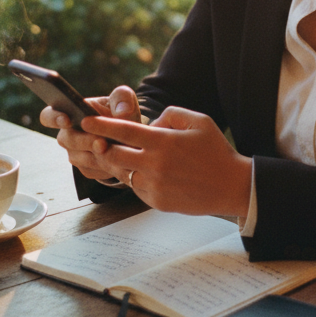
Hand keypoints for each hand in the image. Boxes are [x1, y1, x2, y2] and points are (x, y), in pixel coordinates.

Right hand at [43, 86, 141, 183]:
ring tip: (115, 152)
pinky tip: (119, 162)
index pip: (49, 115)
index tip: (67, 120)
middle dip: (85, 141)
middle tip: (102, 143)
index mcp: (70, 112)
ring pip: (79, 158)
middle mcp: (68, 134)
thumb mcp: (125, 99)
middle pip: (66, 140)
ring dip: (96, 156)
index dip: (54, 118)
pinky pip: (92, 170)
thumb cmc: (122, 112)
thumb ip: (122, 98)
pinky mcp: (86, 169)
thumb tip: (121, 112)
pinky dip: (105, 167)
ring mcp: (75, 153)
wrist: (131, 136)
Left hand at [79, 106, 251, 219]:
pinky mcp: (157, 202)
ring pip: (122, 173)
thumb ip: (171, 114)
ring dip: (119, 164)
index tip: (84, 121)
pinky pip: (137, 188)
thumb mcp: (199, 121)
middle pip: (113, 155)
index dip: (100, 125)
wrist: (231, 186)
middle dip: (101, 147)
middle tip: (98, 142)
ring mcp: (154, 186)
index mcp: (163, 142)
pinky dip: (137, 179)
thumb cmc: (216, 150)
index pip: (123, 131)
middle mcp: (155, 164)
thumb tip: (151, 124)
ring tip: (126, 157)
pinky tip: (150, 173)